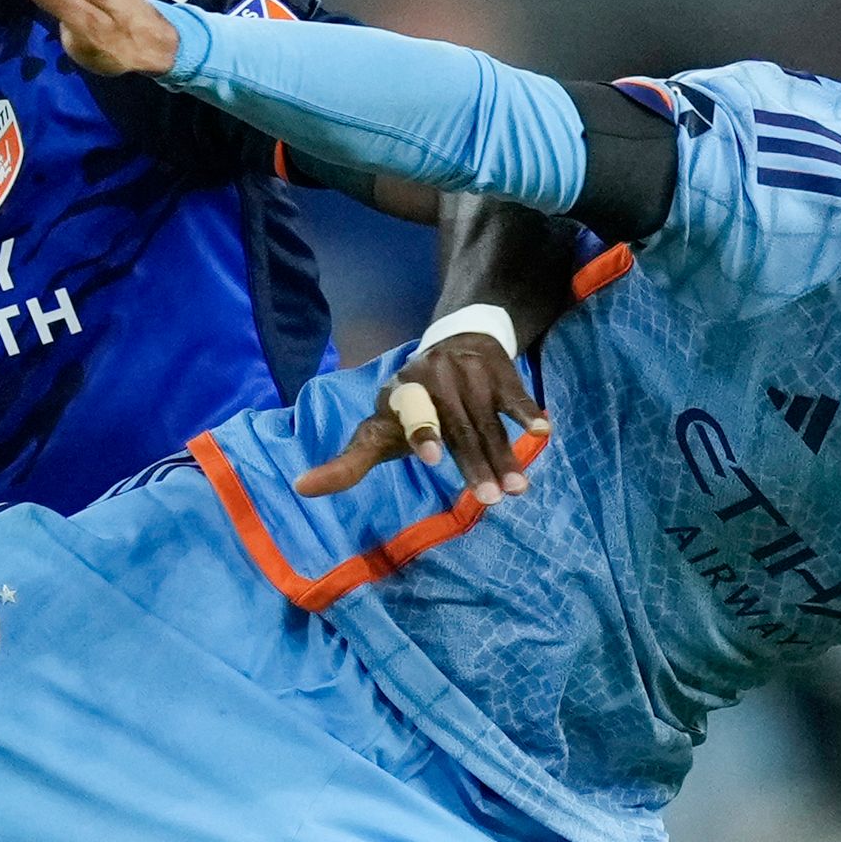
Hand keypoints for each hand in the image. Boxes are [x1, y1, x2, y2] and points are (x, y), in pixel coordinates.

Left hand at [294, 327, 548, 501]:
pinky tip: (541, 432)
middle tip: (491, 500)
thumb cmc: (412, 406)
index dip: (421, 434)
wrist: (455, 341)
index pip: (410, 416)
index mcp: (399, 396)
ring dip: (505, 455)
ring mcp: (467, 373)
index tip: (430, 459)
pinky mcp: (498, 370)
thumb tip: (299, 488)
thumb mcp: (378, 430)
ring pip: (487, 420)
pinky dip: (527, 413)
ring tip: (517, 489)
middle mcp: (432, 380)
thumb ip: (348, 463)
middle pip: (456, 427)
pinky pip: (514, 395)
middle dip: (474, 464)